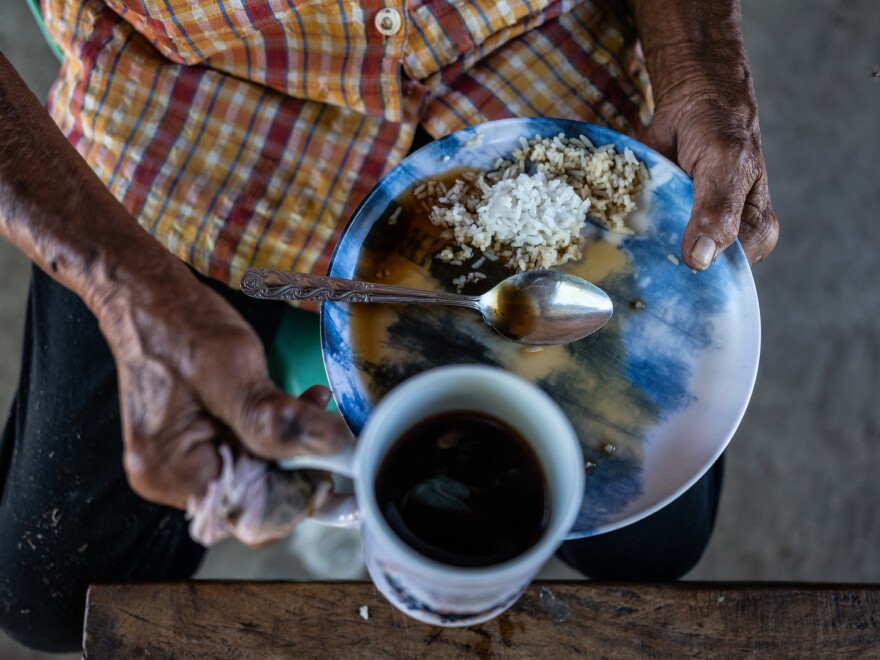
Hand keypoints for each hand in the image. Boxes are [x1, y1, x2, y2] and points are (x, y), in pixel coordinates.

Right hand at [98, 265, 352, 543]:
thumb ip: (276, 419)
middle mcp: (172, 481)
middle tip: (325, 425)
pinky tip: (293, 406)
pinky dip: (274, 436)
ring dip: (291, 446)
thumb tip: (332, 445)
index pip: (251, 514)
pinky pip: (247, 456)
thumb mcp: (232, 369)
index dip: (300, 494)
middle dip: (298, 464)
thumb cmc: (180, 327)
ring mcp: (183, 467)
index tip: (335, 459)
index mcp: (172, 471)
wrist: (149, 300)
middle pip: (255, 499)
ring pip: (257, 477)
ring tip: (311, 404)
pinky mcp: (197, 448)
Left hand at [641, 51, 778, 269]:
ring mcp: (692, 230)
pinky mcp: (666, 220)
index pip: (727, 275)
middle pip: (694, 272)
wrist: (692, 100)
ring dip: (643, 254)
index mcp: (754, 232)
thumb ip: (716, 212)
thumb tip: (701, 260)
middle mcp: (725, 237)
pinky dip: (630, 236)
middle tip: (636, 262)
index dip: (698, 278)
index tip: (666, 277)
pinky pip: (647, 239)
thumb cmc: (721, 129)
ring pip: (667, 258)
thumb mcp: (726, 166)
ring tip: (623, 248)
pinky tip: (617, 235)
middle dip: (666, 269)